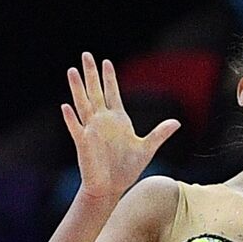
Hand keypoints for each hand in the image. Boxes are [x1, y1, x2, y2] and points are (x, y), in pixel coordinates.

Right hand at [60, 51, 179, 201]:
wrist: (111, 187)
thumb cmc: (126, 168)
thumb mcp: (147, 149)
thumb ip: (160, 133)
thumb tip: (177, 122)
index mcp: (118, 119)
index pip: (112, 93)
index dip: (109, 78)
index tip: (106, 62)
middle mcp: (103, 121)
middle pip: (95, 92)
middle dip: (91, 74)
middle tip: (86, 54)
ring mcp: (92, 130)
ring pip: (83, 104)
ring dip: (78, 89)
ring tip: (72, 71)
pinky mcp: (83, 143)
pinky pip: (76, 128)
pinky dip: (71, 118)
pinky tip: (66, 106)